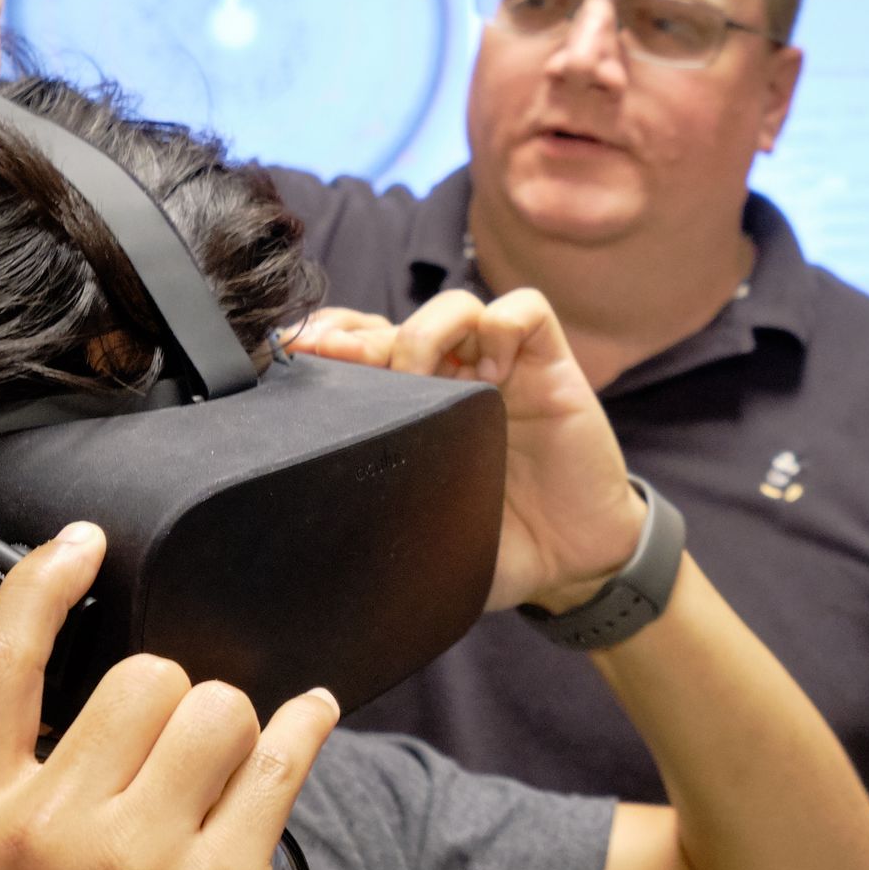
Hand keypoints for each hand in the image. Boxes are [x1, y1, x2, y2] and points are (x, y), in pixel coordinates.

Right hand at [0, 522, 339, 869]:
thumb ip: (17, 794)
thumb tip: (92, 703)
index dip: (40, 581)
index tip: (81, 541)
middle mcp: (49, 828)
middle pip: (143, 676)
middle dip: (174, 704)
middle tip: (176, 765)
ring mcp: (138, 858)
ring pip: (219, 706)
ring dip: (233, 733)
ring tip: (221, 788)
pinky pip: (281, 759)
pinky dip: (304, 729)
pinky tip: (310, 719)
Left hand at [285, 290, 644, 611]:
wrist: (573, 564)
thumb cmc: (497, 548)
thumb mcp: (423, 533)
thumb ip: (377, 516)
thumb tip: (310, 526)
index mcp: (410, 413)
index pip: (357, 353)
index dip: (325, 348)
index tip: (295, 362)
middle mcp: (451, 379)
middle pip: (394, 323)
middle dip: (359, 337)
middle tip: (340, 361)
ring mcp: (501, 367)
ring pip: (454, 305)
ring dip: (426, 332)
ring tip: (422, 381)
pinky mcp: (550, 364)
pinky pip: (524, 309)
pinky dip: (502, 325)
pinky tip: (493, 375)